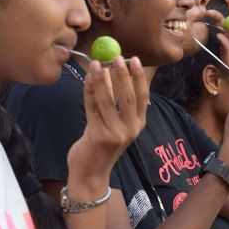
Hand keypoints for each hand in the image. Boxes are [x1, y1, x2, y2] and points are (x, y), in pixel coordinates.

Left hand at [67, 57, 148, 189]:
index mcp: (138, 125)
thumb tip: (114, 72)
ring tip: (97, 64)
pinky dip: (89, 91)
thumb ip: (119, 105)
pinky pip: (92, 108)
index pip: (142, 97)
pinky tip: (86, 79)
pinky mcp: (97, 135)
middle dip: (122, 75)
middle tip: (116, 57)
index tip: (134, 59)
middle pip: (128, 97)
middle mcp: (130, 129)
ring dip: (102, 80)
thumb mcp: (117, 126)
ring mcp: (114, 134)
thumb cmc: (102, 145)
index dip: (139, 77)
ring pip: (107, 100)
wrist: (90, 172)